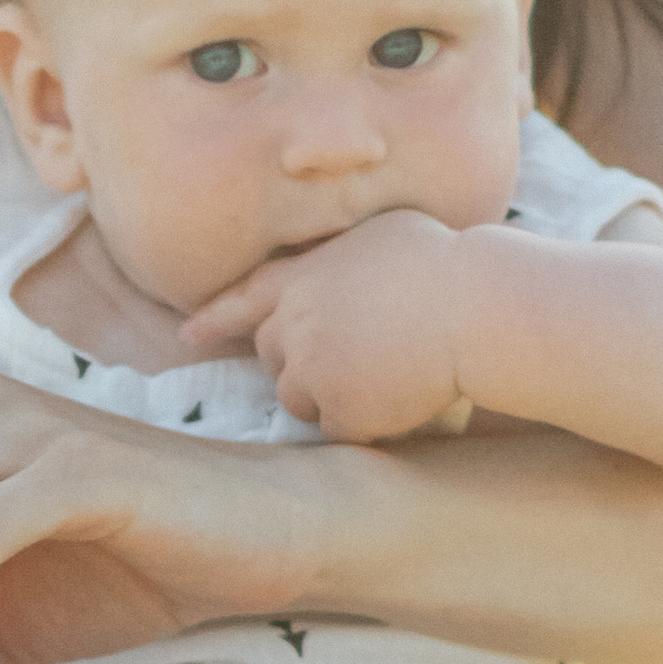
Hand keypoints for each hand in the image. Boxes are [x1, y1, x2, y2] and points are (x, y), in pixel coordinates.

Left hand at [184, 212, 469, 441]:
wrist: (474, 306)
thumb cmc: (446, 264)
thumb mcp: (383, 233)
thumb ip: (343, 254)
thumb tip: (339, 263)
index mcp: (305, 277)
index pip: (246, 298)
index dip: (216, 318)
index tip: (188, 336)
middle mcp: (296, 322)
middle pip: (271, 357)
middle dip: (299, 363)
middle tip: (353, 358)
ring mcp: (312, 369)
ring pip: (299, 400)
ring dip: (329, 396)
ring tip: (383, 375)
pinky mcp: (339, 410)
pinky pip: (339, 430)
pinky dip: (366, 422)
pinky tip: (399, 400)